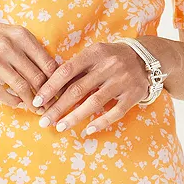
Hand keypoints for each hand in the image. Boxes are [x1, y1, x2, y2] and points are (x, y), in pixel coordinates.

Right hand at [0, 10, 58, 112]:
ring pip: (21, 86)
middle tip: (52, 106)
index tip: (61, 93)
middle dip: (47, 95)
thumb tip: (52, 70)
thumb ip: (28, 48)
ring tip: (37, 109)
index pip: (47, 63)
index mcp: (20, 35)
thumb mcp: (9, 32)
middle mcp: (8, 45)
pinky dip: (12, 101)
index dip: (57, 82)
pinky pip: (0, 92)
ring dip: (31, 102)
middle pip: (37, 77)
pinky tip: (17, 104)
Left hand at [32, 42, 149, 136]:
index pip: (67, 71)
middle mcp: (109, 66)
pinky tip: (87, 130)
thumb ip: (76, 67)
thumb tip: (49, 84)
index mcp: (95, 53)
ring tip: (60, 127)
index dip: (50, 87)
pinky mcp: (134, 95)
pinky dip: (101, 122)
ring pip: (94, 102)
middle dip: (58, 107)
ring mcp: (122, 81)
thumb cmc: (111, 58)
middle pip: (78, 89)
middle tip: (44, 120)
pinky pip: (115, 112)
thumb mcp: (95, 54)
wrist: (146, 58)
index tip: (37, 101)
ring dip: (74, 117)